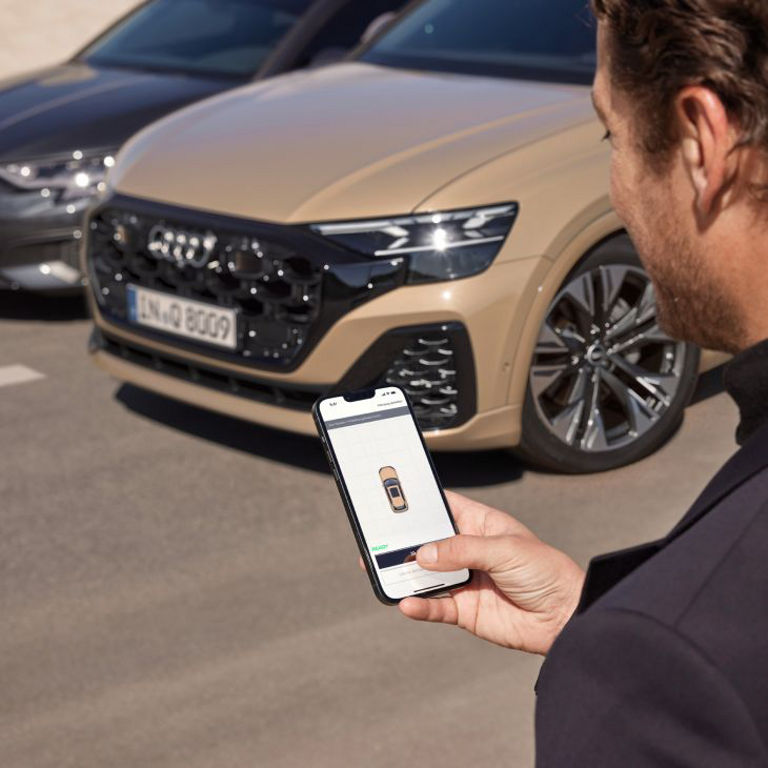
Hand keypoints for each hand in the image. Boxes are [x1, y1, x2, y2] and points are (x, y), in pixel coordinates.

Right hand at [397, 491, 584, 654]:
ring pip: (426, 575)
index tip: (393, 500)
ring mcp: (465, 580)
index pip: (443, 507)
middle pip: (427, 542)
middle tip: (377, 540)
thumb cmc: (546, 571)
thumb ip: (462, 550)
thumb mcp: (504, 549)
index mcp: (480, 524)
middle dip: (404, 542)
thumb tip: (424, 554)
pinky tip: (407, 602)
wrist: (566, 618)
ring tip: (383, 571)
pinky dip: (419, 605)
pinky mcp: (465, 610)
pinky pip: (435, 606)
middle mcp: (468, 551)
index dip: (420, 504)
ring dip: (406, 574)